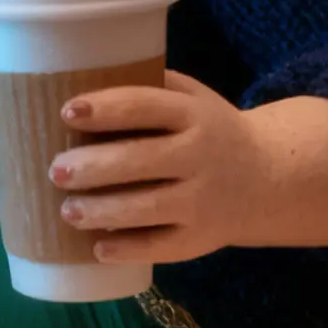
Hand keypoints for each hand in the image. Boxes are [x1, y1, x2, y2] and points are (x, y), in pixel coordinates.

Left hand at [47, 70, 253, 265]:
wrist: (270, 177)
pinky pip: (161, 246)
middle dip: (94, 166)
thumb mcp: (193, 98)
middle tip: (56, 170)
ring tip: (68, 211)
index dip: (105, 108)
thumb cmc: (210, 130)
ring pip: (148, 207)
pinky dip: (128, 249)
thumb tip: (81, 78)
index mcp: (194, 115)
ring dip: (103, 210)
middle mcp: (200, 156)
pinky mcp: (201, 238)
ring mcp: (203, 201)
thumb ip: (151, 87)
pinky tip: (98, 248)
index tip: (68, 112)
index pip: (145, 107)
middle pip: (141, 160)